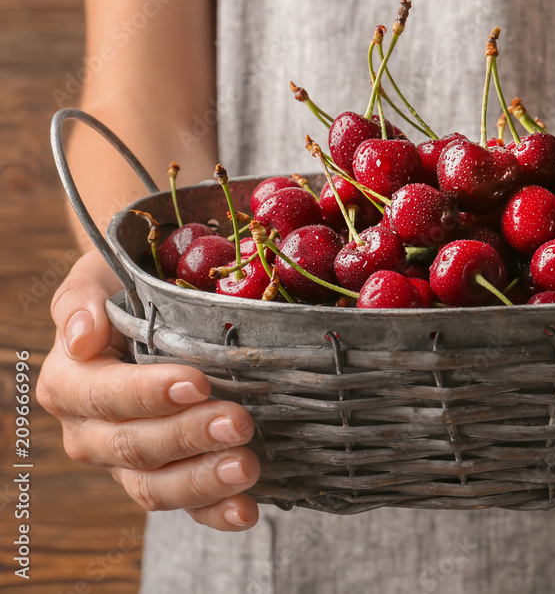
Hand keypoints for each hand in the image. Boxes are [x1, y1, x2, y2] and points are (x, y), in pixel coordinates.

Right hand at [38, 250, 261, 530]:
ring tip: (247, 466)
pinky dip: (216, 512)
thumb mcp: (102, 277)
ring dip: (203, 481)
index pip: (104, 396)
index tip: (196, 382)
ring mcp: (128, 463)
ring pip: (156, 486)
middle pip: (135, 445)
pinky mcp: (166, 480)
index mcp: (71, 382)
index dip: (147, 393)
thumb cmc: (128, 287)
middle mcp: (92, 432)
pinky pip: (186, 507)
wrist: (153, 307)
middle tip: (239, 422)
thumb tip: (80, 335)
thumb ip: (83, 300)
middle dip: (189, 436)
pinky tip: (247, 511)